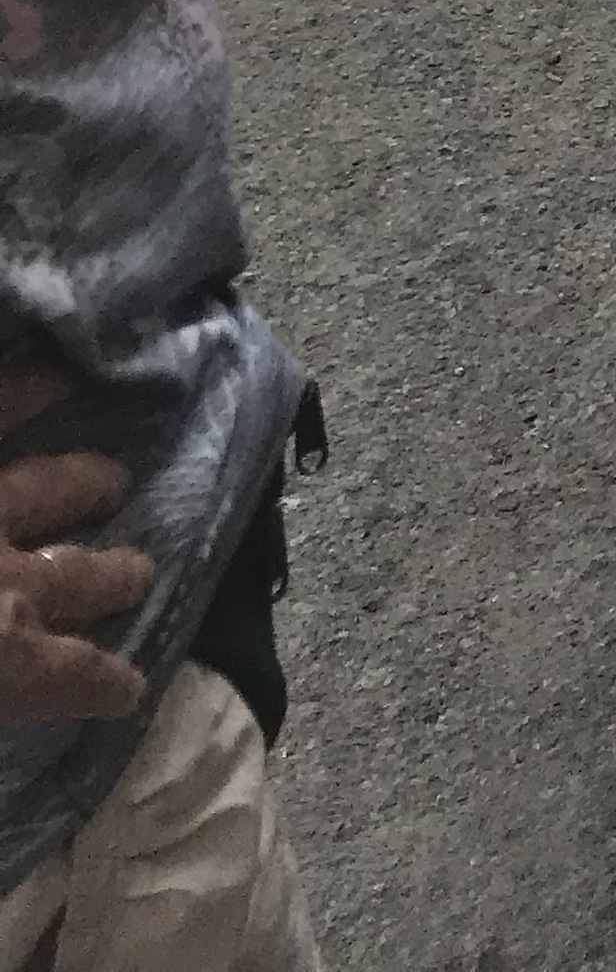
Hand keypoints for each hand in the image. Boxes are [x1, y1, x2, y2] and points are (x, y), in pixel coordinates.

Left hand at [0, 374, 149, 725]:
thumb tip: (9, 706)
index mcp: (8, 660)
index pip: (83, 677)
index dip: (110, 684)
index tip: (130, 687)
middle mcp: (14, 578)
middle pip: (83, 575)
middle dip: (115, 575)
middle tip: (136, 571)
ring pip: (52, 486)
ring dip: (87, 484)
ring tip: (113, 479)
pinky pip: (1, 408)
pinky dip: (29, 389)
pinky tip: (57, 374)